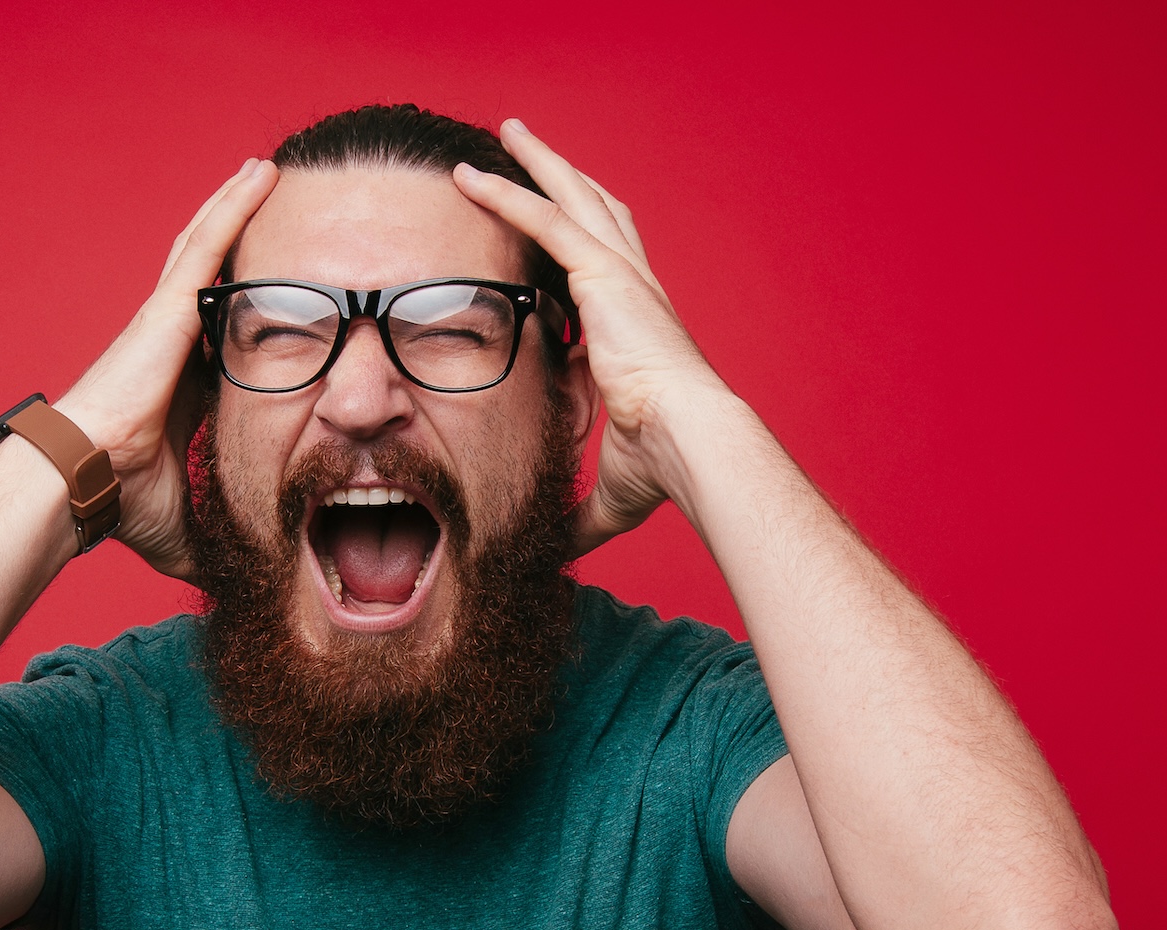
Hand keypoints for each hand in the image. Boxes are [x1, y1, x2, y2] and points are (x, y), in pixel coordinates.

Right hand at [55, 159, 279, 579]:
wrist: (78, 485)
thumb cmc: (116, 502)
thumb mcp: (187, 520)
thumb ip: (219, 534)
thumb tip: (244, 583)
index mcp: (179, 385)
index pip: (226, 336)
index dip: (252, 310)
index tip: (283, 294)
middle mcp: (172, 344)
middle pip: (214, 277)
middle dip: (241, 241)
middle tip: (274, 204)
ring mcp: (166, 322)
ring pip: (208, 248)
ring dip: (237, 207)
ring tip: (267, 169)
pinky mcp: (165, 312)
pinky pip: (205, 247)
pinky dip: (232, 209)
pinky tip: (257, 176)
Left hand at [454, 122, 737, 555]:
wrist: (694, 446)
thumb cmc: (665, 469)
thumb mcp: (610, 490)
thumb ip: (579, 515)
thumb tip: (554, 557)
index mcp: (636, 330)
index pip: (602, 273)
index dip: (576, 247)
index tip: (548, 236)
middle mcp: (633, 291)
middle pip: (596, 215)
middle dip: (563, 179)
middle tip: (529, 150)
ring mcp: (621, 278)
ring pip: (573, 200)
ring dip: (536, 164)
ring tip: (506, 135)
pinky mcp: (604, 277)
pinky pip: (545, 220)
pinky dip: (508, 193)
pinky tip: (472, 175)